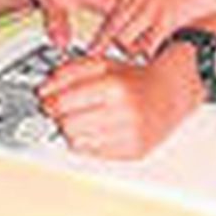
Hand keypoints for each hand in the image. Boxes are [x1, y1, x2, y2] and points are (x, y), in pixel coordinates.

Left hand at [38, 47, 201, 159]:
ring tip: (85, 117)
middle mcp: (124, 113)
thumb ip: (69, 71)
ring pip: (76, 141)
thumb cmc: (136, 79)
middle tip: (66, 107)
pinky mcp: (132, 152)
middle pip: (66, 124)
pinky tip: (98, 128)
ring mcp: (129, 135)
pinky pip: (92, 152)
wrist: (171, 94)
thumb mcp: (102, 63)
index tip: (47, 98)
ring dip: (74, 129)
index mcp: (115, 86)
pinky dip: (88, 140)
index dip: (49, 101)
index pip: (62, 103)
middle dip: (60, 115)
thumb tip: (44, 89)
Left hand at [89, 0, 215, 59]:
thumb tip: (147, 11)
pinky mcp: (166, 21)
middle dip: (110, 48)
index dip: (103, 35)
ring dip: (132, 54)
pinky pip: (148, 47)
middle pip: (113, 29)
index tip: (94, 49)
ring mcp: (151, 8)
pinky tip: (153, 63)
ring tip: (138, 63)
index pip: (112, 14)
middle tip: (107, 63)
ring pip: (126, 41)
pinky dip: (149, 58)